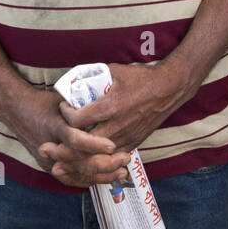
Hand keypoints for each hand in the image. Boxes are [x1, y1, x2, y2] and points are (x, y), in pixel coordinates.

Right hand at [4, 86, 127, 186]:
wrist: (16, 111)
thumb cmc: (44, 102)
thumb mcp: (64, 99)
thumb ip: (84, 104)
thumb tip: (112, 99)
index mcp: (54, 126)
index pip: (74, 140)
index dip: (94, 145)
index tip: (112, 145)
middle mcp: (50, 146)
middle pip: (80, 162)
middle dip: (105, 163)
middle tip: (126, 158)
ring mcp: (48, 160)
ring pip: (78, 173)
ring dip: (102, 175)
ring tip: (122, 172)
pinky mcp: (49, 167)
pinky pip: (72, 179)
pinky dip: (90, 180)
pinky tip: (107, 180)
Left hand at [69, 62, 189, 153]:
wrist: (168, 89)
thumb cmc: (141, 78)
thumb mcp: (115, 71)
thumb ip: (93, 76)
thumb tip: (74, 79)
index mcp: (110, 107)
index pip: (77, 120)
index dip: (65, 114)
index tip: (64, 107)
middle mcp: (117, 125)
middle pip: (83, 144)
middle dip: (66, 142)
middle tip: (59, 135)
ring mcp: (126, 137)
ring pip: (96, 155)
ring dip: (80, 152)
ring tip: (69, 147)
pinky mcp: (133, 143)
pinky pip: (110, 157)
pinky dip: (98, 156)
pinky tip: (90, 150)